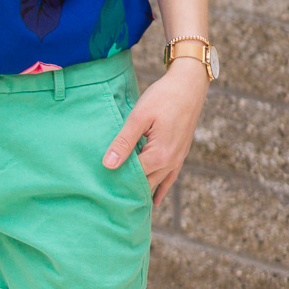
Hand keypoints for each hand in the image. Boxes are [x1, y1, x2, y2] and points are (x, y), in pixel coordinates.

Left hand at [102, 58, 208, 205]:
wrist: (189, 85)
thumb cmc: (163, 97)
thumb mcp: (139, 117)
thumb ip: (123, 142)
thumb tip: (108, 165)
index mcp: (158, 156)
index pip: (132, 177)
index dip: (116, 181)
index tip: (99, 186)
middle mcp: (170, 163)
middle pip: (145, 184)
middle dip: (128, 189)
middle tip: (107, 197)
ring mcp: (177, 159)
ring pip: (157, 183)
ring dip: (142, 190)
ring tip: (124, 202)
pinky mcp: (180, 153)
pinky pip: (169, 178)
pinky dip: (160, 188)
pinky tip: (154, 200)